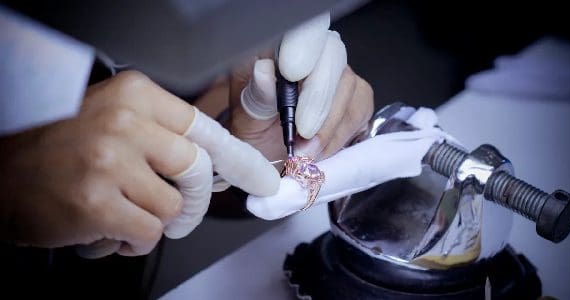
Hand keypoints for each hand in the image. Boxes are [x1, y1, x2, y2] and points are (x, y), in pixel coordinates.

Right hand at [0, 71, 278, 257]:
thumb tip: (213, 165)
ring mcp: (112, 162)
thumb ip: (160, 134)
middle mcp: (126, 122)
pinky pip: (150, 232)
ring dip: (157, 222)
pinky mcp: (99, 203)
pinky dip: (136, 241)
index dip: (236, 159)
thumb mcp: (112, 118)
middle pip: (198, 169)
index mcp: (135, 95)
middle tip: (177, 208)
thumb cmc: (58, 148)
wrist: (0, 174)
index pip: (204, 129)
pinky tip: (112, 231)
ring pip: (175, 206)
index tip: (261, 179)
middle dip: (194, 198)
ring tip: (127, 215)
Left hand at [226, 13, 373, 162]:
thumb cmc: (257, 136)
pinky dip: (340, 135)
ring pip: (349, 84)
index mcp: (276, 50)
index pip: (299, 31)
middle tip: (302, 133)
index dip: (302, 47)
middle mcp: (311, 54)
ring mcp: (336, 74)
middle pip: (332, 54)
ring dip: (328, 125)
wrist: (272, 161)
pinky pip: (360, 108)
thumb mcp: (245, 120)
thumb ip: (256, 97)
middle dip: (318, 98)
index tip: (291, 73)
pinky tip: (320, 149)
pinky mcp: (356, 97)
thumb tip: (263, 72)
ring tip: (306, 152)